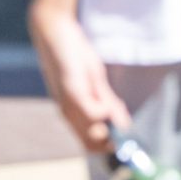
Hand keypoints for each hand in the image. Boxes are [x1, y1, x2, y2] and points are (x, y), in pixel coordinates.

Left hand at [30, 4, 128, 152]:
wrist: (54, 31)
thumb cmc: (75, 56)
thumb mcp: (96, 82)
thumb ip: (109, 103)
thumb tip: (124, 125)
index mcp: (73, 114)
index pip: (91, 145)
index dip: (109, 148)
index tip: (125, 142)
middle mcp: (69, 114)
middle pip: (92, 146)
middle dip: (112, 144)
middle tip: (126, 131)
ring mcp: (69, 105)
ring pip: (92, 134)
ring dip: (109, 128)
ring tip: (116, 110)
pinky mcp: (73, 90)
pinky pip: (93, 113)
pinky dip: (105, 111)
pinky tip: (106, 100)